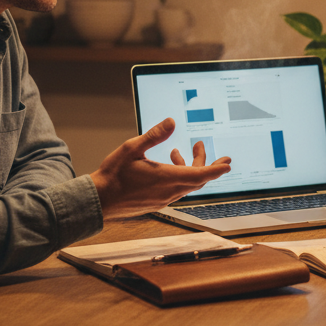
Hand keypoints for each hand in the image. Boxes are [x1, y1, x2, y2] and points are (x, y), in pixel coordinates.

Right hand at [91, 118, 231, 219]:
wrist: (98, 201)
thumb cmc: (113, 175)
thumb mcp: (132, 148)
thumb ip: (154, 135)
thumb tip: (171, 123)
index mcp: (166, 178)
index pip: (200, 175)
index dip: (216, 169)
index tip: (227, 163)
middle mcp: (169, 191)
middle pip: (197, 178)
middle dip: (204, 162)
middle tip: (201, 146)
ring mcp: (163, 199)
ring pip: (187, 184)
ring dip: (188, 168)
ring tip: (178, 152)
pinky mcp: (157, 203)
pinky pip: (177, 190)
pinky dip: (179, 176)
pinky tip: (167, 166)